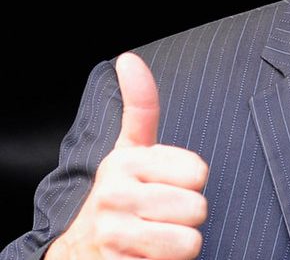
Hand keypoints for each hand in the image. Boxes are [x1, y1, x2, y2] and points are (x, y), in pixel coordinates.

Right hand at [46, 52, 208, 258]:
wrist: (81, 251)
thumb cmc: (119, 197)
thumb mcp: (128, 150)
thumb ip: (140, 107)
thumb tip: (129, 59)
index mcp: (124, 161)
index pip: (198, 172)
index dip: (189, 184)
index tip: (165, 186)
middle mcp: (114, 194)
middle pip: (198, 207)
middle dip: (185, 218)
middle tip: (158, 217)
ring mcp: (113, 233)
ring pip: (190, 240)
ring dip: (178, 245)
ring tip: (154, 238)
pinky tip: (144, 257)